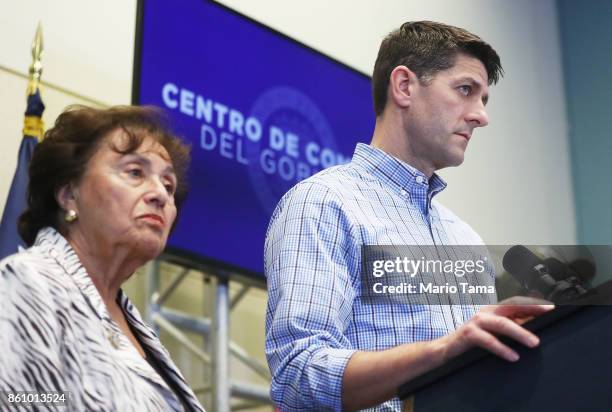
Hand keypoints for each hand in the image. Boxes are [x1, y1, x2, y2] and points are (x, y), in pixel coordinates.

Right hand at [440, 296, 554, 361]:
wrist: (446, 349)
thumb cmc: (472, 341)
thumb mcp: (493, 332)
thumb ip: (510, 327)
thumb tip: (534, 324)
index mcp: (493, 310)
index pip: (515, 302)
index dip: (533, 303)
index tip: (551, 307)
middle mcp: (485, 312)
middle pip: (511, 307)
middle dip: (531, 308)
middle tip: (548, 314)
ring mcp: (476, 321)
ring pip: (502, 324)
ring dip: (520, 333)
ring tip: (534, 343)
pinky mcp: (469, 333)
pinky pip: (488, 340)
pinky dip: (502, 348)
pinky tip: (513, 356)